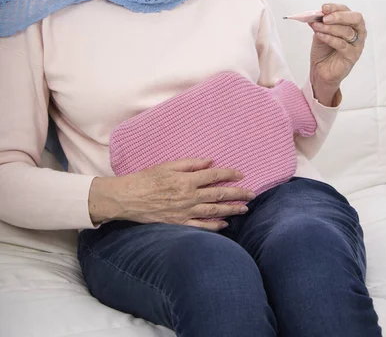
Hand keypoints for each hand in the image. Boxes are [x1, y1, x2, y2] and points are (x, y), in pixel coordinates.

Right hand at [89, 158, 255, 231]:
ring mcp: (185, 212)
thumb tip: (210, 162)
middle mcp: (189, 197)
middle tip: (252, 193)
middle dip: (238, 194)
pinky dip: (215, 226)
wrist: (128, 198)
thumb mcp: (168, 165)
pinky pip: (201, 226)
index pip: (215, 176)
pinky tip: (225, 224)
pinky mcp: (179, 224)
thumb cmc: (146, 179)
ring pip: (214, 212)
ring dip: (231, 210)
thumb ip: (190, 164)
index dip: (230, 174)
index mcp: (186, 180)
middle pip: (219, 195)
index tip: (241, 174)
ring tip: (244, 208)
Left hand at [308, 3, 366, 101]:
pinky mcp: (353, 56)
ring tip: (316, 27)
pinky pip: (342, 45)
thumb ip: (320, 23)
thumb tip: (314, 14)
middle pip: (355, 18)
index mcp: (350, 23)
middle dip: (338, 16)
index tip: (323, 8)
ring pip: (347, 31)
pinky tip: (320, 36)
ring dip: (329, 28)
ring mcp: (357, 44)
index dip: (335, 8)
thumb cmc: (323, 50)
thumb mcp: (320, 32)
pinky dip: (330, 39)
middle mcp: (357, 32)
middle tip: (324, 18)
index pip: (346, 10)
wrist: (321, 70)